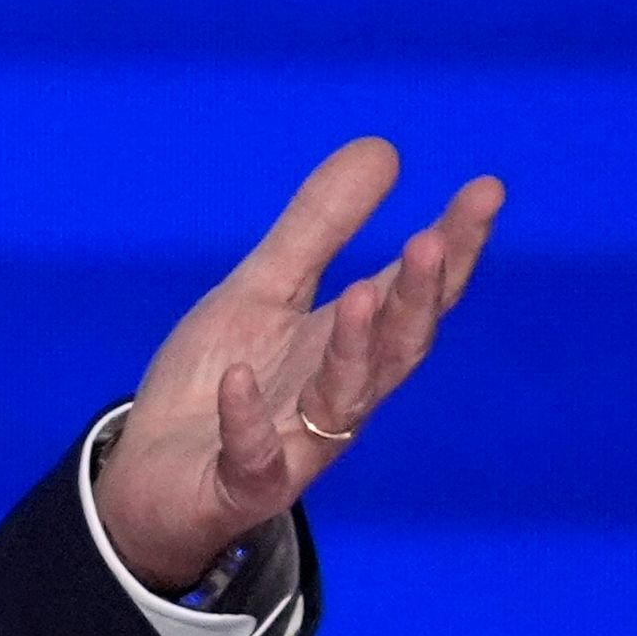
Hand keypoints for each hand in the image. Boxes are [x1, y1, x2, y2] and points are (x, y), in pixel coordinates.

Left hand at [94, 137, 502, 592]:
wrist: (150, 479)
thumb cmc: (216, 380)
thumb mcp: (260, 292)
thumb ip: (319, 229)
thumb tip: (385, 148)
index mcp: (344, 346)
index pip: (412, 293)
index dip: (452, 247)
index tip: (486, 189)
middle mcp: (335, 398)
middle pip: (396, 347)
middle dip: (420, 297)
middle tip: (436, 239)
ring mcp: (294, 446)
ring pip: (342, 402)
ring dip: (353, 350)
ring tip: (361, 293)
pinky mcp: (242, 487)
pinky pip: (252, 459)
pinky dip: (247, 421)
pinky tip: (239, 379)